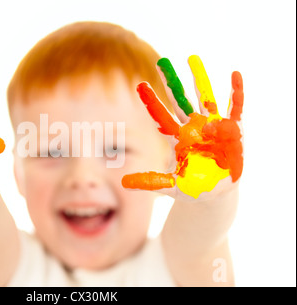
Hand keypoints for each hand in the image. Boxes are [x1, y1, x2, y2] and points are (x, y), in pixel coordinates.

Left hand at [122, 55, 243, 199]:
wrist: (219, 192)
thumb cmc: (194, 187)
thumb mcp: (172, 185)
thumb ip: (151, 182)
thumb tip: (124, 182)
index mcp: (178, 138)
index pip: (161, 116)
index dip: (151, 101)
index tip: (139, 85)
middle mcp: (193, 127)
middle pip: (180, 100)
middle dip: (171, 81)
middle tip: (162, 61)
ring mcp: (213, 126)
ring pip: (205, 97)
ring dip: (199, 78)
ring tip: (192, 58)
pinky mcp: (233, 130)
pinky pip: (235, 107)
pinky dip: (236, 92)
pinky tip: (234, 74)